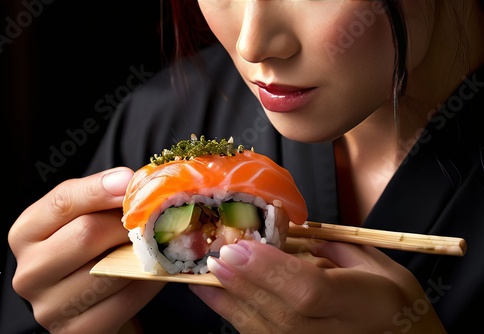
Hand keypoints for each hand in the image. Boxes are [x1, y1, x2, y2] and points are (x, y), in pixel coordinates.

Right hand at [9, 167, 164, 332]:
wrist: (95, 300)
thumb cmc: (91, 250)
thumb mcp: (86, 216)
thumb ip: (101, 197)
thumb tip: (131, 182)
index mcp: (27, 234)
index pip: (62, 202)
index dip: (99, 189)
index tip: (129, 180)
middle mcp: (30, 272)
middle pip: (87, 233)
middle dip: (126, 224)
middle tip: (150, 219)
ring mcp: (50, 307)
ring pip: (109, 269)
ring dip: (141, 253)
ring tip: (154, 243)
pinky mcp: (79, 330)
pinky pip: (125, 299)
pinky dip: (148, 281)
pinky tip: (155, 271)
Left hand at [190, 239, 446, 333]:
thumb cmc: (397, 301)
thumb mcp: (378, 263)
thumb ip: (333, 249)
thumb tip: (287, 233)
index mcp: (367, 304)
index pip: (310, 291)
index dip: (271, 270)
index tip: (242, 246)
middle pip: (282, 313)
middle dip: (245, 282)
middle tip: (218, 255)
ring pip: (268, 331)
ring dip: (232, 300)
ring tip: (208, 274)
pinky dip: (236, 316)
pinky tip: (216, 297)